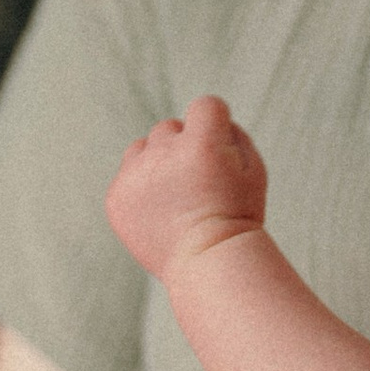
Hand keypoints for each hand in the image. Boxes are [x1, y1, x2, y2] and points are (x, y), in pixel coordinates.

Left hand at [105, 96, 267, 279]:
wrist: (208, 264)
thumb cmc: (237, 215)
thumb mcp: (253, 169)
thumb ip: (231, 133)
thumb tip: (207, 118)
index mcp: (202, 144)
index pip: (206, 106)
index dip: (216, 125)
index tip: (220, 151)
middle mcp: (163, 155)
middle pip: (170, 128)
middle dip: (184, 147)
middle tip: (199, 184)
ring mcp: (135, 177)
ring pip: (143, 148)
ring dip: (158, 163)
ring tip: (176, 197)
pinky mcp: (116, 198)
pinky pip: (126, 177)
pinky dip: (141, 191)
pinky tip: (160, 214)